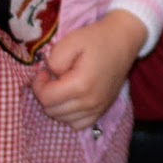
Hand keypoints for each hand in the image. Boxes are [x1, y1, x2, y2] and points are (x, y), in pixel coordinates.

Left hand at [31, 9, 144, 130]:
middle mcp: (90, 102)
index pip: (46, 98)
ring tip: (61, 87)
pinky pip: (78, 124)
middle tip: (52, 78)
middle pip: (52, 111)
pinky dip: (69, 115)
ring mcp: (98, 108)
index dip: (38, 85)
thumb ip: (54, 59)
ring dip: (56, 105)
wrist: (124, 40)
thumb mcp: (71, 40)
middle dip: (45, 94)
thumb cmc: (97, 39)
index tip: (44, 71)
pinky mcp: (103, 110)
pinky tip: (71, 100)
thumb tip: (50, 76)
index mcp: (81, 85)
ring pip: (63, 119)